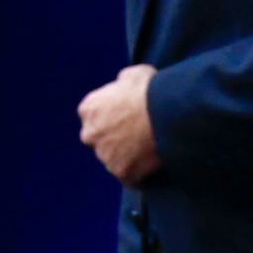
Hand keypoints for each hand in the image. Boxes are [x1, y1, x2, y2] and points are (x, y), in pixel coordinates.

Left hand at [78, 64, 161, 185]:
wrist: (164, 113)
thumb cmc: (149, 90)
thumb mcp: (131, 74)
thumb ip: (120, 84)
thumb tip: (123, 86)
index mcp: (88, 109)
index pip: (93, 116)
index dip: (110, 117)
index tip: (125, 118)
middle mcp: (89, 134)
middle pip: (98, 140)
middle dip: (112, 139)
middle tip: (135, 136)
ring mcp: (104, 156)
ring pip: (112, 160)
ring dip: (125, 157)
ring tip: (147, 150)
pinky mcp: (121, 173)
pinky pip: (129, 177)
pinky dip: (139, 174)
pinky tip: (151, 166)